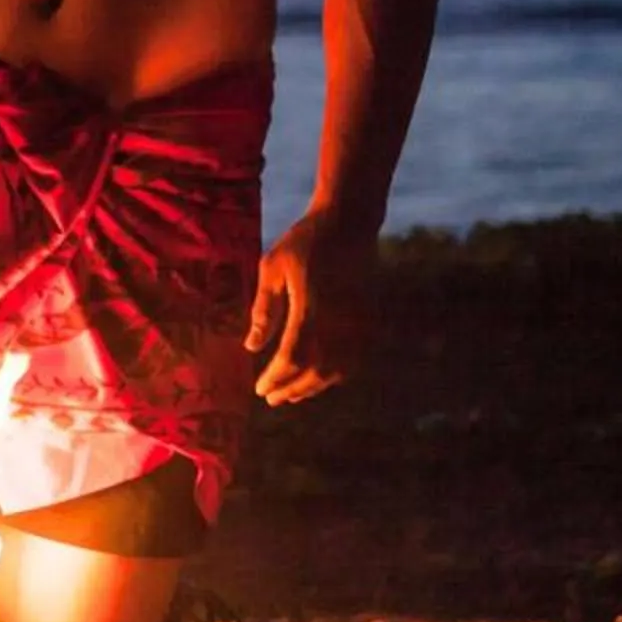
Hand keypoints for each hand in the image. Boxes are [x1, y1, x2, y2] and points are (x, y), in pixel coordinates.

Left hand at [246, 208, 375, 405]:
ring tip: (291, 394)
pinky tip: (318, 378)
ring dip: (313, 387)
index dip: (277, 378)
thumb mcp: (272, 268)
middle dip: (292, 390)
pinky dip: (335, 375)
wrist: (349, 224)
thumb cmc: (304, 242)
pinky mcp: (370, 320)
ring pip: (339, 371)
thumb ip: (263, 310)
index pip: (294, 357)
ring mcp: (359, 321)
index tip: (260, 388)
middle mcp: (339, 318)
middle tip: (271, 398)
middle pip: (318, 371)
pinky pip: (355, 359)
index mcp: (311, 305)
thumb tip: (251, 348)